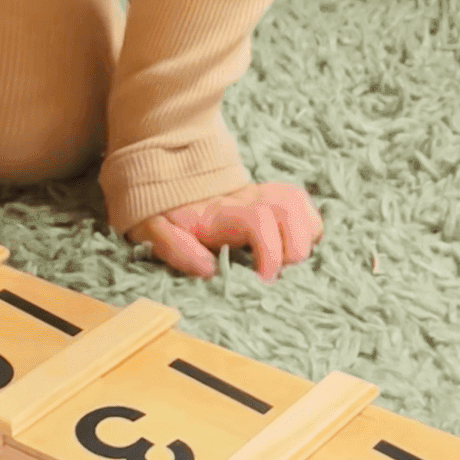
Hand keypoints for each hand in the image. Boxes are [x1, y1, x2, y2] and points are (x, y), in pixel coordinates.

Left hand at [134, 182, 322, 282]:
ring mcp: (262, 194)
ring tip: (285, 261)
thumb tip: (208, 269)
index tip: (265, 280)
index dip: (271, 252)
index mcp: (220, 210)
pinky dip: (306, 228)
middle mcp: (247, 197)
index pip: (259, 220)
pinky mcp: (272, 197)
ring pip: (299, 204)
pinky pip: (303, 206)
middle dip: (293, 247)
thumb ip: (175, 248)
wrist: (167, 179)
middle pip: (288, 208)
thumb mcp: (153, 230)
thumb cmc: (163, 213)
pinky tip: (290, 247)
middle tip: (275, 273)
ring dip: (303, 237)